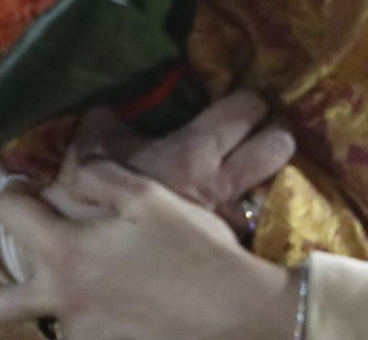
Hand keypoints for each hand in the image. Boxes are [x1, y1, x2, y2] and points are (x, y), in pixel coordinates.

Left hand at [0, 162, 297, 339]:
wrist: (235, 314)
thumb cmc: (195, 249)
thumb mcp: (151, 197)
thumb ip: (101, 175)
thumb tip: (70, 170)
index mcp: (66, 251)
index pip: (6, 212)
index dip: (14, 193)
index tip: (29, 191)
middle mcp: (59, 300)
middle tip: (29, 266)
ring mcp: (77, 334)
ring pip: (33, 322)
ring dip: (48, 303)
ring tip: (87, 285)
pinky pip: (75, 334)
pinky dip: (89, 319)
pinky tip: (122, 304)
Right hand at [52, 91, 295, 235]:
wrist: (88, 265)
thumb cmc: (88, 205)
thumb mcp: (92, 152)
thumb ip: (109, 123)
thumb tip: (108, 105)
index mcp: (192, 152)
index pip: (246, 107)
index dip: (248, 101)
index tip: (242, 104)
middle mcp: (221, 185)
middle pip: (279, 144)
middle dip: (275, 133)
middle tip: (262, 131)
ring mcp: (229, 222)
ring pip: (276, 186)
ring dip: (269, 176)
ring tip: (254, 171)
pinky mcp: (229, 253)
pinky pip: (254, 226)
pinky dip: (251, 216)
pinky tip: (233, 218)